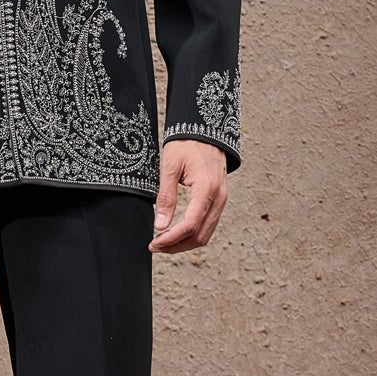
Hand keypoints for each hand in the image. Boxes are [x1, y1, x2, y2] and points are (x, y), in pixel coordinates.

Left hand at [150, 140, 228, 254]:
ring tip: (163, 241)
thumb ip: (166, 197)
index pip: (191, 225)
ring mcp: (222, 199)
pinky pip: (208, 224)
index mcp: (207, 188)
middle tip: (155, 246)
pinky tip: (177, 232)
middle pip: (200, 235)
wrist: (205, 130)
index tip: (154, 243)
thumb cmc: (187, 144)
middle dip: (177, 245)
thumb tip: (160, 224)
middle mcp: (219, 197)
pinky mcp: (219, 199)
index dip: (172, 239)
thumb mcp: (170, 167)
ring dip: (184, 242)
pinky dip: (193, 233)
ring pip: (206, 234)